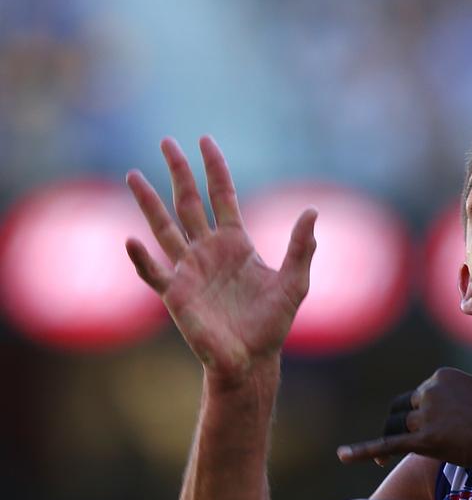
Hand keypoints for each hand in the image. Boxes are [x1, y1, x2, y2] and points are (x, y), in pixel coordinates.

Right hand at [125, 136, 317, 380]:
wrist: (252, 359)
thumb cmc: (273, 322)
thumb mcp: (295, 281)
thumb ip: (302, 247)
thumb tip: (312, 211)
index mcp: (236, 243)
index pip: (223, 196)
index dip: (215, 168)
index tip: (205, 140)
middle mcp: (208, 250)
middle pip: (189, 202)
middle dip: (179, 172)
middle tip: (166, 141)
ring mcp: (189, 270)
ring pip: (163, 228)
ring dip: (148, 203)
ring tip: (132, 175)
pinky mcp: (176, 294)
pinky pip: (154, 272)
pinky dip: (142, 258)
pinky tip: (130, 240)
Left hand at [337, 368, 471, 466]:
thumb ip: (457, 398)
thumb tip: (454, 414)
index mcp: (440, 377)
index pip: (416, 395)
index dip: (415, 414)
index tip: (423, 427)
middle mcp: (429, 391)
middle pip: (400, 410)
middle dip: (399, 427)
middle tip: (402, 445)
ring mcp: (427, 414)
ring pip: (394, 428)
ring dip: (390, 442)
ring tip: (383, 459)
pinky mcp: (425, 438)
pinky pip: (387, 445)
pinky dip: (363, 451)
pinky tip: (343, 456)